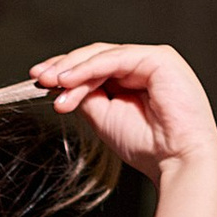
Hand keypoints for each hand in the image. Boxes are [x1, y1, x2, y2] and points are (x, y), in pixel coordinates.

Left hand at [30, 43, 216, 178]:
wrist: (177, 160)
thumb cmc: (149, 146)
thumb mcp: (105, 119)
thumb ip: (86, 98)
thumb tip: (61, 85)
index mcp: (134, 80)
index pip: (94, 68)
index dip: (65, 72)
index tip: (40, 83)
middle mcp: (144, 66)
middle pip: (95, 58)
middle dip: (64, 68)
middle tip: (39, 79)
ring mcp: (152, 59)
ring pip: (102, 56)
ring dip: (73, 70)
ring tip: (52, 84)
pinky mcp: (159, 58)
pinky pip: (115, 58)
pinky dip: (89, 68)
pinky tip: (70, 80)